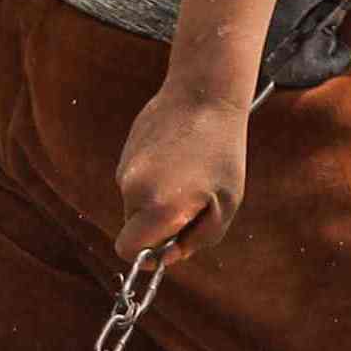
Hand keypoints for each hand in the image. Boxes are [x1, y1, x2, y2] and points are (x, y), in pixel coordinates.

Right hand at [114, 80, 253, 259]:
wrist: (203, 94)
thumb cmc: (222, 152)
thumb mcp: (226, 205)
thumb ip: (198, 240)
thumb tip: (169, 255)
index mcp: (159, 207)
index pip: (130, 251)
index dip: (148, 254)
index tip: (169, 243)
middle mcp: (133, 190)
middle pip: (133, 228)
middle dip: (157, 225)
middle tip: (191, 201)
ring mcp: (125, 169)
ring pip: (135, 204)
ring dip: (156, 199)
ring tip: (186, 172)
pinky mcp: (124, 152)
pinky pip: (135, 181)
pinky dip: (152, 178)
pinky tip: (175, 156)